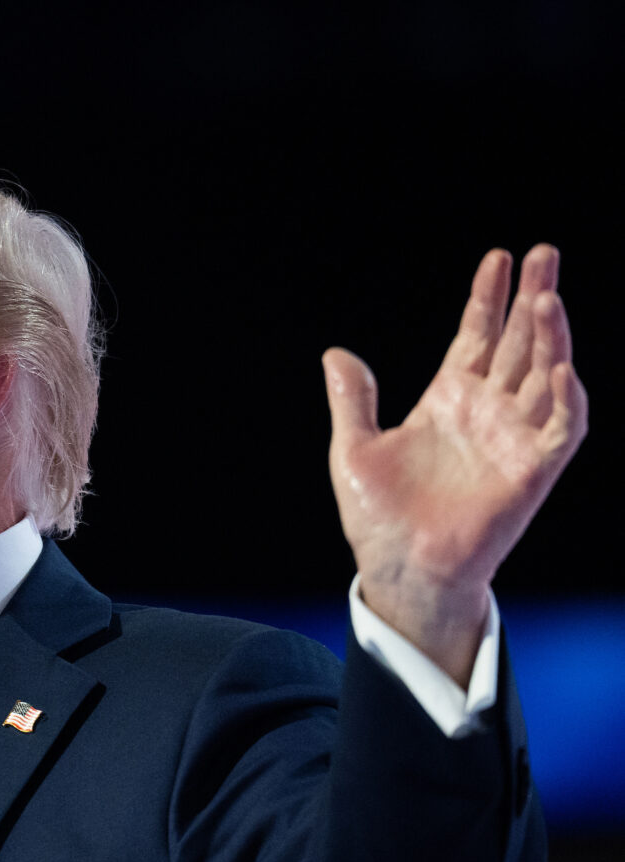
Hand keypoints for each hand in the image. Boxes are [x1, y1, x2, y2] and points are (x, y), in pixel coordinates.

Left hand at [322, 245, 586, 684]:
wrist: (398, 569)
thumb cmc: (378, 518)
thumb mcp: (354, 449)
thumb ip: (352, 400)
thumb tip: (336, 353)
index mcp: (447, 400)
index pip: (475, 337)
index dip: (487, 299)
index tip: (497, 259)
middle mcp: (486, 412)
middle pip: (518, 343)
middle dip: (532, 298)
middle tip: (544, 252)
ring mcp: (512, 438)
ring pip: (544, 374)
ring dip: (550, 338)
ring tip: (547, 297)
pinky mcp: (532, 471)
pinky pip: (561, 428)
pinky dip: (565, 399)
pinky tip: (560, 368)